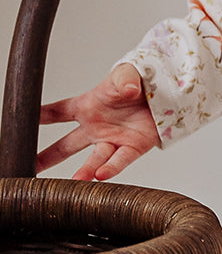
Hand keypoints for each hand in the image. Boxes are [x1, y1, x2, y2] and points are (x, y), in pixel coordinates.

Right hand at [37, 62, 161, 180]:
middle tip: (31, 168)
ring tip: (75, 180)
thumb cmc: (142, 80)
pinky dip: (111, 168)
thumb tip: (126, 89)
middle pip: (66, 145)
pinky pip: (119, 160)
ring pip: (93, 159)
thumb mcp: (128, 73)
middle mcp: (97, 127)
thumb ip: (123, 79)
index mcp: (89, 106)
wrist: (168, 93)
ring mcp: (113, 139)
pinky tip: (100, 176)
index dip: (40, 116)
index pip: (58, 112)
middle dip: (48, 157)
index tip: (22, 122)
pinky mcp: (133, 147)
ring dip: (84, 171)